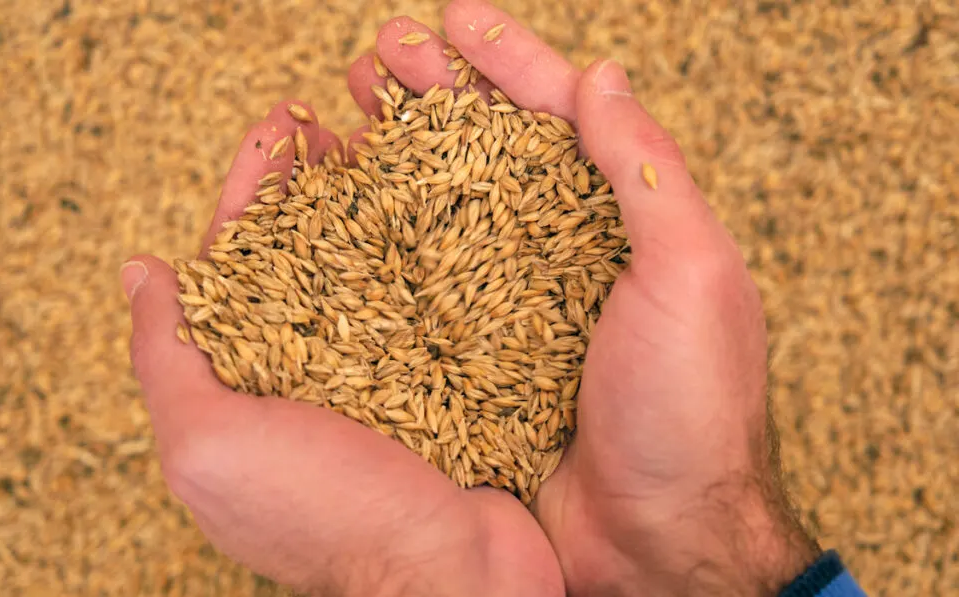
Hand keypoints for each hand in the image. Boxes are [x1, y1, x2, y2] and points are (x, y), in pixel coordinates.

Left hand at [123, 110, 562, 595]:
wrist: (451, 576)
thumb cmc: (327, 516)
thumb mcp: (211, 444)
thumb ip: (165, 360)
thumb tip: (140, 276)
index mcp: (238, 391)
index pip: (228, 272)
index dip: (244, 199)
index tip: (272, 139)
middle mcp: (303, 381)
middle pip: (296, 261)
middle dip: (305, 190)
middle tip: (328, 128)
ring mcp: (374, 382)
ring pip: (361, 274)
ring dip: (364, 207)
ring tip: (380, 149)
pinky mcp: (434, 385)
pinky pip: (420, 309)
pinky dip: (422, 256)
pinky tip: (434, 213)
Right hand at [383, 0, 818, 593]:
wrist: (657, 545)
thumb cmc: (691, 413)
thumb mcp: (692, 276)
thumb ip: (646, 171)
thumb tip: (604, 75)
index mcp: (621, 223)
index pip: (558, 116)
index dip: (507, 59)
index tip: (454, 18)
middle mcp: (559, 256)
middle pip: (486, 154)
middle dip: (434, 97)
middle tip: (381, 52)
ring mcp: (508, 308)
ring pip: (441, 211)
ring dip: (397, 156)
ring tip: (348, 111)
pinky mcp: (470, 361)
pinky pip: (417, 291)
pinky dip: (380, 246)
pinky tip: (344, 214)